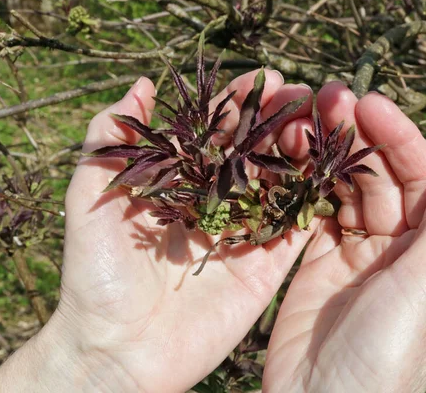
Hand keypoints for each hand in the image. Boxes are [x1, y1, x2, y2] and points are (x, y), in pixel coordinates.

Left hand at [0, 73, 314, 392]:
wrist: (119, 349)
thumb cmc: (98, 275)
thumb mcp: (90, 197)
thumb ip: (111, 141)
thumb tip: (142, 85)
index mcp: (182, 183)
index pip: (217, 131)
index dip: (240, 102)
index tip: (264, 77)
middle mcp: (217, 203)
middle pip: (257, 150)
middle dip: (281, 118)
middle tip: (304, 94)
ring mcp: (245, 234)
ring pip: (283, 182)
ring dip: (304, 150)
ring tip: (322, 122)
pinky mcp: (266, 267)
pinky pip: (298, 228)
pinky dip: (316, 199)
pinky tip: (334, 168)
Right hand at [263, 83, 425, 391]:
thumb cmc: (385, 356)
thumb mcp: (425, 286)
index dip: (402, 140)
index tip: (371, 106)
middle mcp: (401, 250)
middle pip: (384, 179)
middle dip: (361, 139)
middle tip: (330, 99)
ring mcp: (357, 256)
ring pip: (348, 191)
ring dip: (332, 157)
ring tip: (307, 121)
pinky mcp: (318, 264)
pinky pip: (316, 214)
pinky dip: (307, 186)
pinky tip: (295, 159)